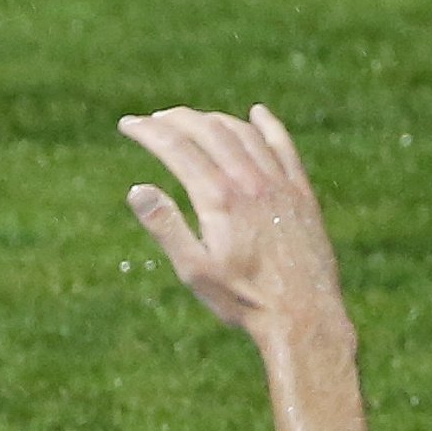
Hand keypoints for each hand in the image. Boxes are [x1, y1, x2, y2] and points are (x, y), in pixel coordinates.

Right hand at [120, 105, 350, 345]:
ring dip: (213, 120)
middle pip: (208, 131)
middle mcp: (250, 182)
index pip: (176, 148)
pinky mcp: (300, 194)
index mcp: (219, 199)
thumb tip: (136, 189)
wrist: (304, 317)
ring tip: (191, 121)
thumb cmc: (244, 300)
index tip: (128, 125)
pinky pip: (284, 147)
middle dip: (175, 119)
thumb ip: (165, 227)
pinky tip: (256, 114)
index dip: (148, 131)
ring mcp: (279, 184)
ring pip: (243, 133)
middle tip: (153, 120)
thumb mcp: (194, 270)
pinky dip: (267, 126)